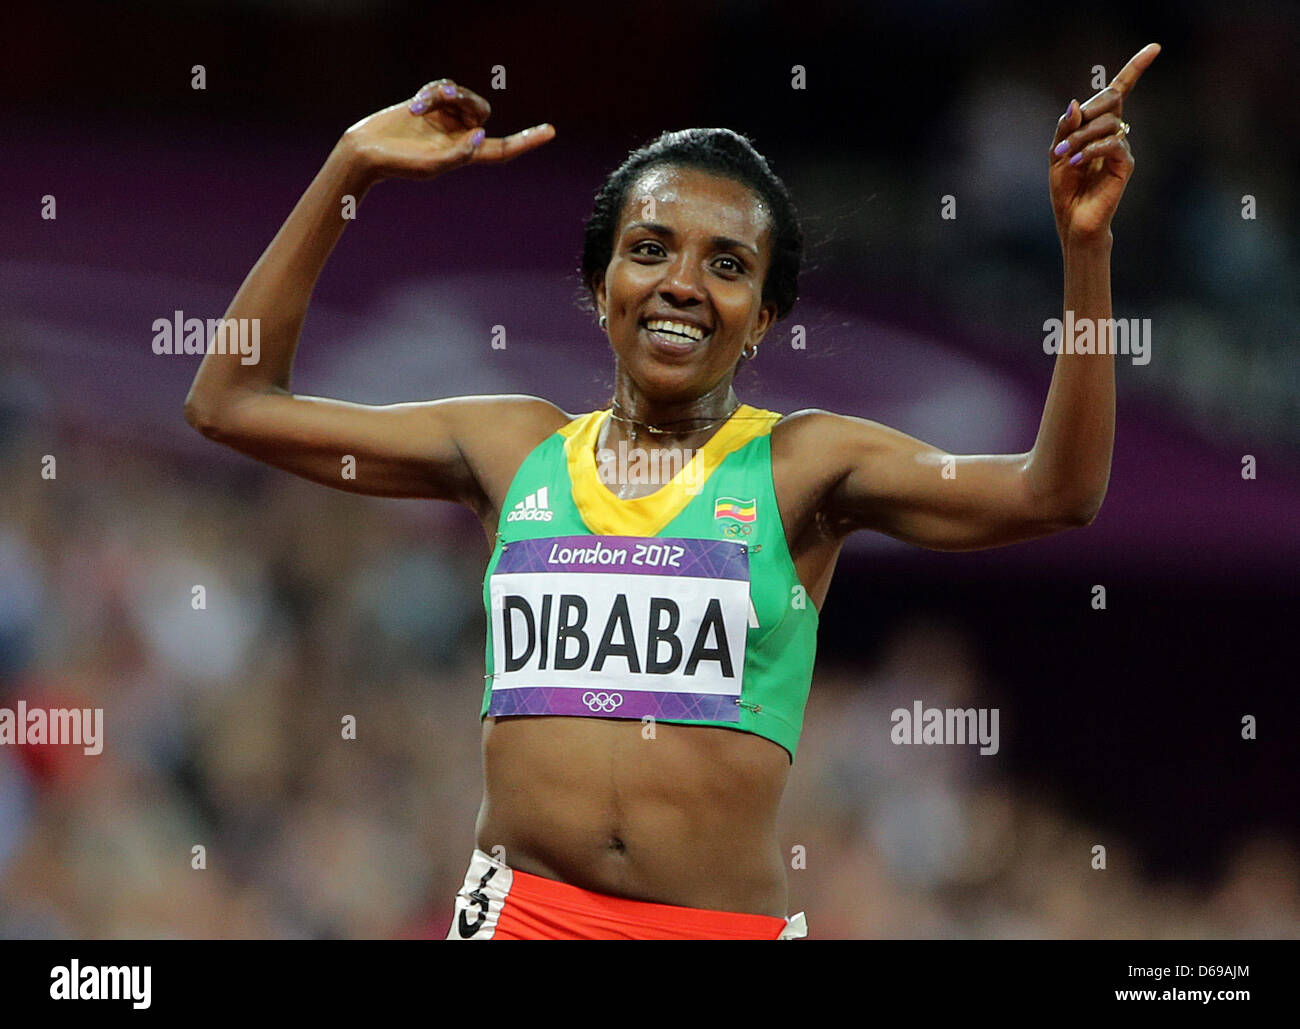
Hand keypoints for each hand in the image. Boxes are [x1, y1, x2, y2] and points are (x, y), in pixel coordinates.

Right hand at [340, 78, 555, 183]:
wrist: (367, 150)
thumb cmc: (399, 165)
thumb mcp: (432, 165)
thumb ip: (460, 153)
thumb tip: (483, 134)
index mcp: (465, 155)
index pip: (503, 149)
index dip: (526, 141)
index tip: (550, 131)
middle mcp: (459, 135)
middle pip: (482, 110)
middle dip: (467, 100)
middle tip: (446, 96)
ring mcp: (444, 118)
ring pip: (462, 95)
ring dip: (444, 94)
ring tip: (418, 105)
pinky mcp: (429, 103)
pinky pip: (444, 87)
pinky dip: (432, 91)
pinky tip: (414, 104)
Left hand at [1049, 43, 1159, 245]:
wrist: (1073, 219)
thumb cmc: (1066, 188)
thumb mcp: (1057, 153)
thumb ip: (1065, 128)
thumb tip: (1074, 103)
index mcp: (1098, 125)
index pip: (1119, 91)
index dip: (1136, 68)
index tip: (1155, 48)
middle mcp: (1114, 132)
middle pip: (1111, 100)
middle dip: (1086, 115)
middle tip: (1063, 144)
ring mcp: (1122, 147)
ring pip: (1109, 122)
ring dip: (1082, 137)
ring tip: (1066, 157)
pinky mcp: (1125, 164)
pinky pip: (1114, 143)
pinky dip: (1093, 149)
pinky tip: (1079, 162)